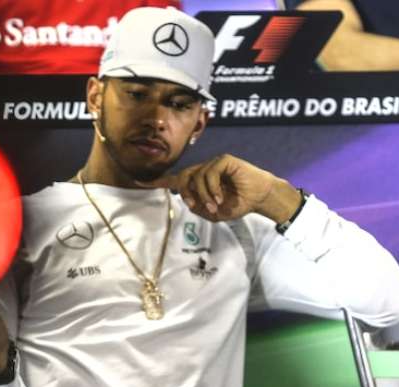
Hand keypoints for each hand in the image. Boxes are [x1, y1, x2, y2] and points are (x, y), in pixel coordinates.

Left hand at [141, 154, 301, 222]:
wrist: (261, 197)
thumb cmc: (240, 204)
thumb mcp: (216, 213)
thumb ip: (200, 208)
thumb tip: (189, 201)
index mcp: (200, 181)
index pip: (176, 179)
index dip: (159, 181)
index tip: (138, 182)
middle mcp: (204, 170)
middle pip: (182, 177)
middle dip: (184, 192)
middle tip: (193, 205)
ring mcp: (214, 163)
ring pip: (195, 177)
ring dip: (203, 195)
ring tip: (214, 206)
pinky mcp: (224, 160)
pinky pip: (209, 173)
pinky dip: (212, 188)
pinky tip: (219, 198)